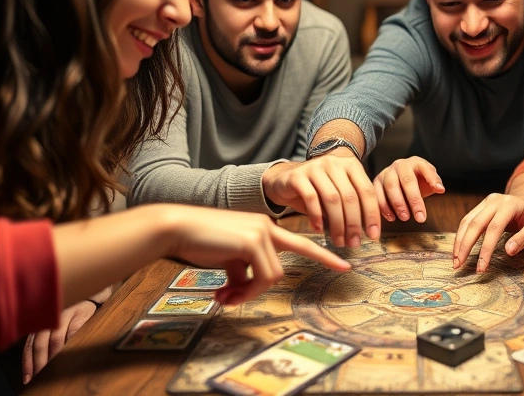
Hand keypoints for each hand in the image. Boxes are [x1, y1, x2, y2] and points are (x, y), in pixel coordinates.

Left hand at [22, 299, 96, 383]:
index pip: (30, 345)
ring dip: (54, 356)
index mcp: (40, 321)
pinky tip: (69, 355)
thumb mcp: (57, 323)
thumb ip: (46, 339)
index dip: (28, 363)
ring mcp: (64, 313)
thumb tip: (39, 364)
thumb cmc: (73, 312)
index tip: (28, 378)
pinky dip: (70, 345)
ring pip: (55, 339)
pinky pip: (72, 333)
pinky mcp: (79, 312)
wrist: (92, 292)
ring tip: (55, 370)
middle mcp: (48, 316)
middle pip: (39, 344)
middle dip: (39, 363)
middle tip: (41, 377)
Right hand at [161, 205, 350, 304]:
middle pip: (301, 249)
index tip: (344, 262)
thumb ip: (241, 273)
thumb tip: (241, 292)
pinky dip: (247, 290)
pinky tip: (225, 293)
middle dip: (325, 259)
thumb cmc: (199, 242)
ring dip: (252, 292)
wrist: (177, 229)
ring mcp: (262, 231)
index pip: (299, 240)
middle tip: (347, 269)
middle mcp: (267, 226)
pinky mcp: (253, 240)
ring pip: (274, 274)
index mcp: (263, 227)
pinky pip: (262, 276)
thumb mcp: (226, 259)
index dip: (322, 253)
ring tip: (227, 297)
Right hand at [262, 148, 379, 246]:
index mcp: (350, 164)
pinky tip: (319, 229)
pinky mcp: (298, 176)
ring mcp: (315, 167)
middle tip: (354, 243)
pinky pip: (311, 198)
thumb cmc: (317, 191)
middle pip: (350, 197)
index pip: (367, 191)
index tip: (373, 235)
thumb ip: (355, 204)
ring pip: (332, 199)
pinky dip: (317, 216)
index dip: (372, 214)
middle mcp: (334, 162)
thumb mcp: (339, 193)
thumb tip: (370, 230)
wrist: (285, 181)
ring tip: (339, 241)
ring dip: (337, 224)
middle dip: (354, 224)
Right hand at [372, 156, 443, 223]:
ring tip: (405, 218)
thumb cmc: (416, 180)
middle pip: (407, 180)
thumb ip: (434, 183)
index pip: (425, 168)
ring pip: (390, 187)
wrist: (399, 179)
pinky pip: (378, 194)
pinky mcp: (376, 182)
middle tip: (420, 217)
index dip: (432, 179)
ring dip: (398, 204)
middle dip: (414, 200)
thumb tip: (440, 189)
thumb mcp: (428, 180)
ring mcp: (387, 172)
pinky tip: (392, 217)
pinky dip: (384, 207)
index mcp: (415, 162)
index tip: (439, 190)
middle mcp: (400, 165)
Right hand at [452, 192, 523, 271]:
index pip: (494, 228)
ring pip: (466, 221)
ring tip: (456, 261)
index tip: (481, 267)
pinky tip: (459, 249)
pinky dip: (461, 236)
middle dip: (465, 246)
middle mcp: (494, 201)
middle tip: (459, 265)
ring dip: (459, 242)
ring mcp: (485, 202)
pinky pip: (466, 221)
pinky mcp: (480, 206)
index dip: (486, 249)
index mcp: (510, 205)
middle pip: (475, 224)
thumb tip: (508, 251)